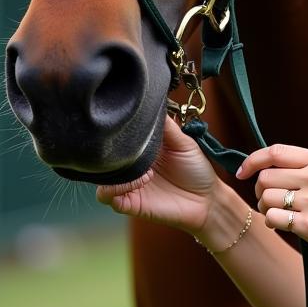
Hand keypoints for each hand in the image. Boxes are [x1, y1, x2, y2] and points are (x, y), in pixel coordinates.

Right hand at [96, 116, 225, 244]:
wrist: (207, 200)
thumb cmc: (196, 169)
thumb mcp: (184, 142)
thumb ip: (166, 126)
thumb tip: (154, 103)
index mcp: (142, 150)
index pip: (118, 138)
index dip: (117, 132)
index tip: (126, 126)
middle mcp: (132, 167)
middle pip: (104, 159)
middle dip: (111, 153)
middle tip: (132, 150)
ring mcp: (129, 185)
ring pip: (100, 178)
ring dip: (115, 173)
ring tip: (144, 172)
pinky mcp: (130, 203)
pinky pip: (108, 198)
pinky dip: (115, 190)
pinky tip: (139, 183)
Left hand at [238, 145, 307, 263]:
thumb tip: (272, 167)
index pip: (275, 152)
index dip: (253, 161)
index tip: (242, 171)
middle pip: (265, 177)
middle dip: (259, 189)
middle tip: (268, 199)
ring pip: (266, 199)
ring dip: (265, 208)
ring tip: (279, 213)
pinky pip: (274, 220)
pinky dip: (273, 223)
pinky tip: (284, 225)